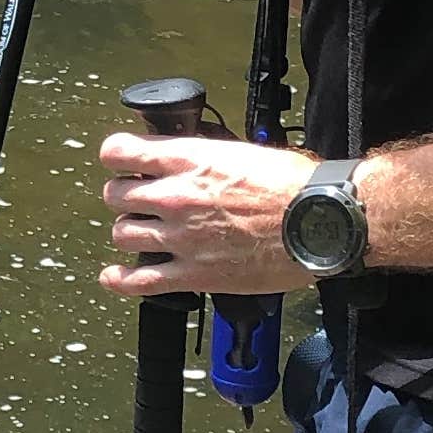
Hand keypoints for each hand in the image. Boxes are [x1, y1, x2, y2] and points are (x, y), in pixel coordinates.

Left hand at [98, 130, 324, 297]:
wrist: (317, 224)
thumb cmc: (293, 187)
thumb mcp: (242, 153)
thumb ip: (205, 159)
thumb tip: (190, 162)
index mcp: (190, 161)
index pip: (121, 152)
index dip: (116, 156)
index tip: (121, 162)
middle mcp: (177, 197)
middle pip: (115, 195)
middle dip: (122, 196)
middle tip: (135, 200)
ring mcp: (181, 237)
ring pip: (122, 234)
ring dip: (127, 232)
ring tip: (139, 233)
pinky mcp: (193, 274)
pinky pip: (139, 280)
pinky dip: (121, 280)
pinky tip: (115, 276)